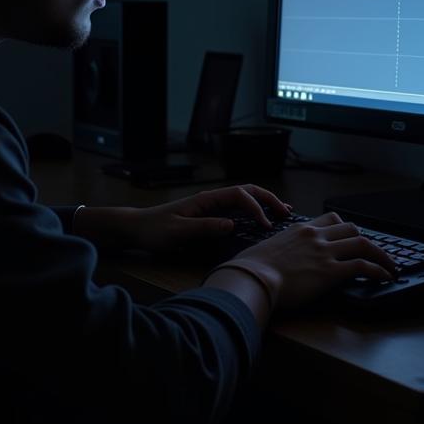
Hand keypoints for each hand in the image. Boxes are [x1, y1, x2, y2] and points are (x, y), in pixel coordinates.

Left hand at [126, 184, 290, 253]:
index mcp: (206, 199)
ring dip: (263, 204)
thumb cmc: (155, 230)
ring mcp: (211, 206)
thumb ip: (204, 228)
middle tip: (286, 212)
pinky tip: (261, 221)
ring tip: (282, 213)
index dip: (255, 207)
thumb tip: (232, 225)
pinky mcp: (209, 215)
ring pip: (243, 199)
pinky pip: (236, 210)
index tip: (265, 224)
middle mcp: (211, 199)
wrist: (137, 228)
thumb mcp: (178, 232)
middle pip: (246, 191)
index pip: (239, 195)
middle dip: (268, 199)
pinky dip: (253, 212)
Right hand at [229, 212, 398, 309]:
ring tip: (390, 266)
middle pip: (352, 229)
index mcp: (301, 230)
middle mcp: (316, 237)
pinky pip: (363, 266)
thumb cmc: (250, 269)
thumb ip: (275, 250)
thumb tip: (267, 261)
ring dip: (382, 255)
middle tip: (375, 253)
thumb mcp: (265, 250)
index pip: (331, 219)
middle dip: (367, 241)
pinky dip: (379, 270)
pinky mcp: (331, 272)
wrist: (252, 278)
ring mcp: (325, 253)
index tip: (351, 237)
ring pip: (364, 244)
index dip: (345, 229)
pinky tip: (385, 277)